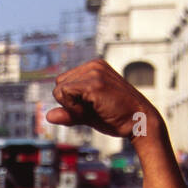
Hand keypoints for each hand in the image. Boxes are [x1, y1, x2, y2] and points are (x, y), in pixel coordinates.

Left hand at [46, 59, 160, 139]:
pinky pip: (65, 94)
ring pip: (59, 89)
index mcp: (93, 67)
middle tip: (93, 108)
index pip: (63, 82)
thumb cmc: (117, 118)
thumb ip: (69, 113)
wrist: (139, 122)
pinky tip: (93, 109)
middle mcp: (93, 65)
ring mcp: (94, 72)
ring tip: (95, 108)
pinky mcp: (94, 83)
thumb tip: (48, 116)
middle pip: (58, 84)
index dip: (70, 100)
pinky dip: (73, 107)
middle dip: (69, 102)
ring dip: (72, 105)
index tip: (90, 106)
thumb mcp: (88, 114)